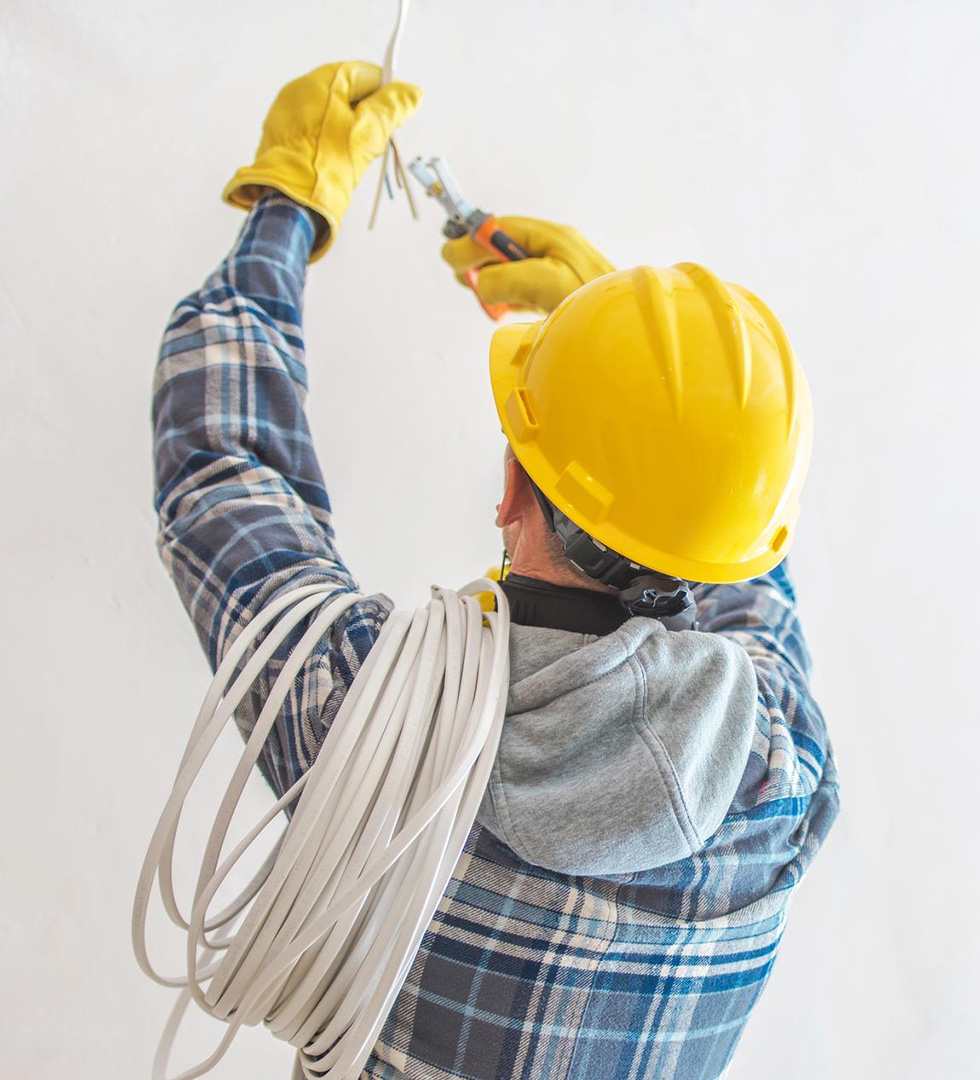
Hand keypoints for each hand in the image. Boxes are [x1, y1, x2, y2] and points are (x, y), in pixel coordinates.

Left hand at [222, 61, 422, 260]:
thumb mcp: (369, 131)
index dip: (384, 91)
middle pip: (344, 92)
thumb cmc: (330, 162)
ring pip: (329, 112)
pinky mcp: (280, 137)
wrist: (292, 197)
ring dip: (348, 126)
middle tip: (378, 136)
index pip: (362, 73)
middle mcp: (298, 90)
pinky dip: (328, 139)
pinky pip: (313, 129)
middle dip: (366, 111)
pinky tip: (336, 158)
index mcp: (320, 81)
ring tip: (356, 152)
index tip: (395, 112)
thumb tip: (412, 92)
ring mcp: (286, 113)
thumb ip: (392, 107)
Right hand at [441, 217, 614, 315]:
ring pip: (509, 270)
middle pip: (501, 248)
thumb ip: (504, 277)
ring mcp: (556, 272)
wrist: (625, 332)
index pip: (500, 228)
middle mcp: (554, 249)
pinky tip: (508, 310)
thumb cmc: (591, 302)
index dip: (472, 240)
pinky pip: (522, 290)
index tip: (451, 257)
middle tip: (467, 282)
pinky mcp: (557, 295)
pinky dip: (508, 299)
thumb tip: (478, 282)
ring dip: (493, 284)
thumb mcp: (543, 284)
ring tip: (491, 301)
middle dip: (480, 263)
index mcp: (552, 237)